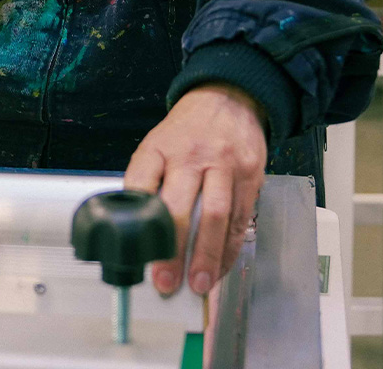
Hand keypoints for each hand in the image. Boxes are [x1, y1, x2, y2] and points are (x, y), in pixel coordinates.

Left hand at [124, 84, 266, 296]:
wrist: (229, 97)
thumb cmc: (188, 130)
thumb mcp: (158, 142)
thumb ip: (148, 180)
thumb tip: (135, 232)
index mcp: (159, 146)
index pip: (139, 181)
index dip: (134, 219)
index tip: (132, 252)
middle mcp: (191, 154)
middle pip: (179, 205)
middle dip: (172, 250)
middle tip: (165, 282)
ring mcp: (224, 164)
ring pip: (216, 216)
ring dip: (207, 256)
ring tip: (198, 284)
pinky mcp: (250, 174)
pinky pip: (241, 219)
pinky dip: (230, 249)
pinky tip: (221, 267)